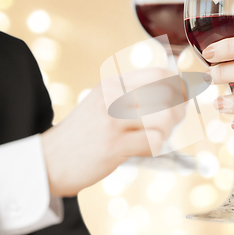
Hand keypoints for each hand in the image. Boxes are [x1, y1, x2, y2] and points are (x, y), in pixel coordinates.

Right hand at [41, 68, 184, 196]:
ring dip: (169, 130)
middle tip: (174, 121)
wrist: (50, 160)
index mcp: (112, 84)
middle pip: (166, 94)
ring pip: (164, 118)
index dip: (179, 84)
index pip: (158, 74)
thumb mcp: (101, 103)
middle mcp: (113, 97)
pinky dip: (157, 146)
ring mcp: (113, 120)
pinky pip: (153, 142)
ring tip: (159, 136)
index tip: (184, 96)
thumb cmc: (83, 134)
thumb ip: (129, 95)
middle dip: (179, 110)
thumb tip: (172, 93)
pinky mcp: (114, 145)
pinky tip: (148, 147)